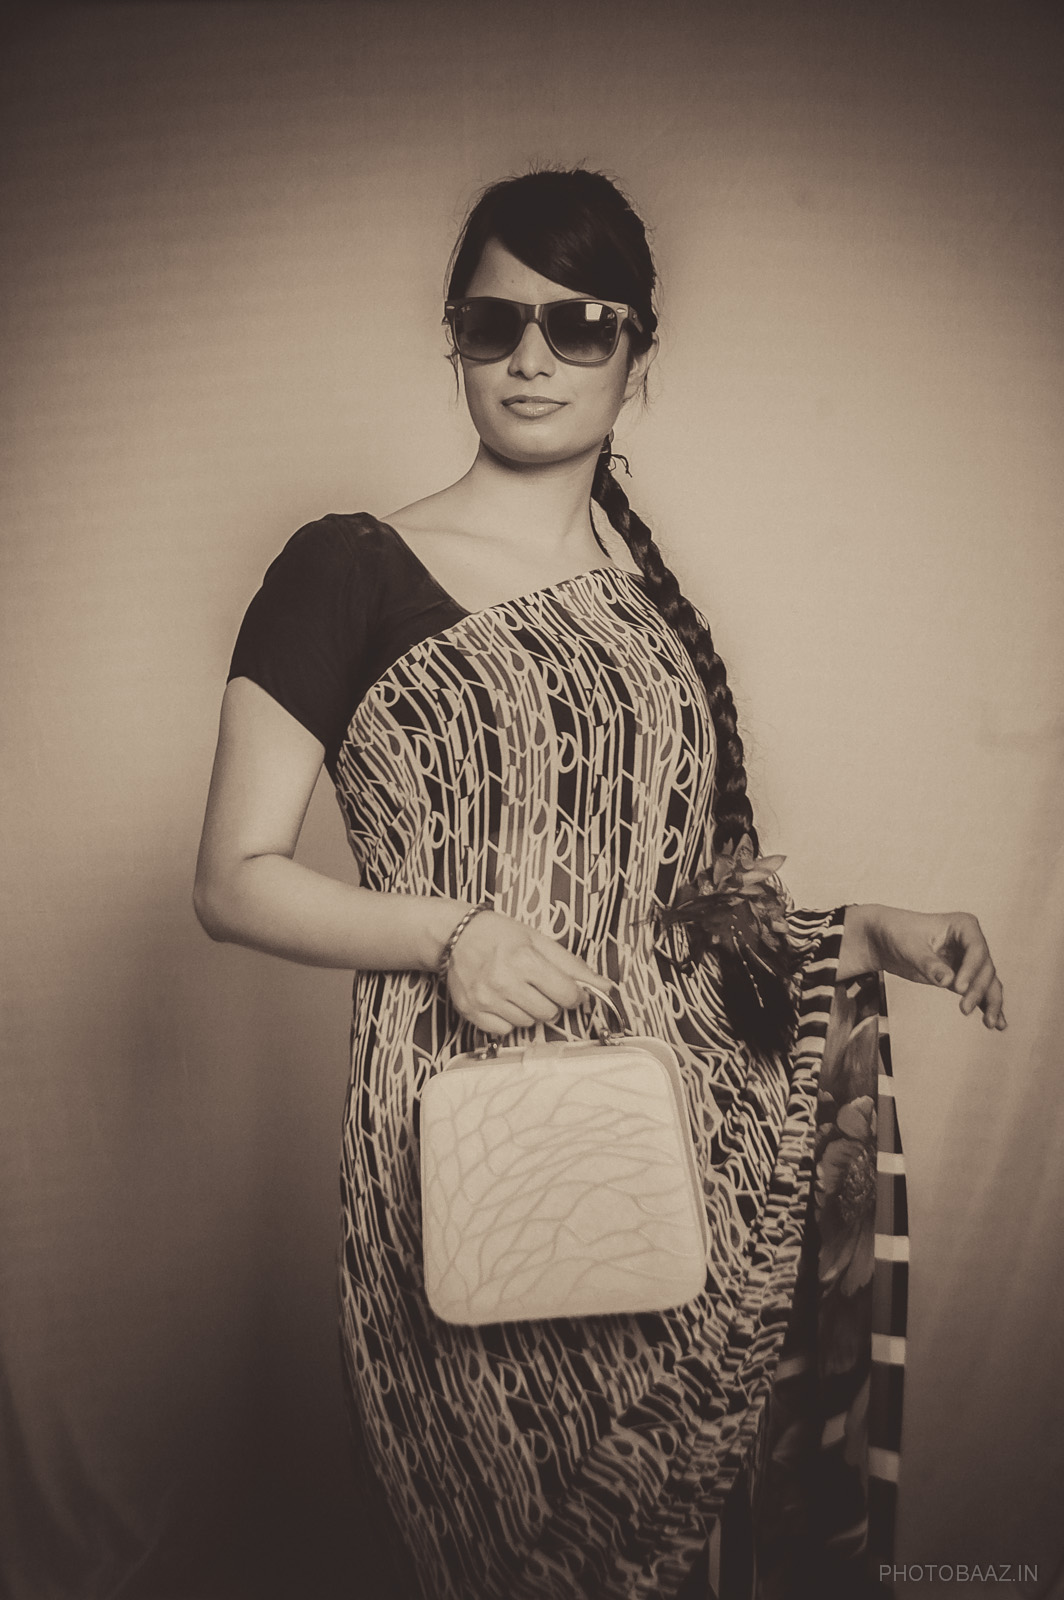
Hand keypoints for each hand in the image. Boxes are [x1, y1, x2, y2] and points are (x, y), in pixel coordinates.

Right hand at [443, 911, 601, 1035]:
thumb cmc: (499, 934)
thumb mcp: (538, 940)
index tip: (568, 989)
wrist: (454, 935)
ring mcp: (486, 999)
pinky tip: (502, 1000)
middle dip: (551, 1001)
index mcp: (525, 959)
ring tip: (517, 989)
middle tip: (538, 985)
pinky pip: (504, 1030)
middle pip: (549, 1012)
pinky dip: (508, 1019)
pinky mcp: (471, 1012)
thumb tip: (604, 986)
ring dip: (529, 1010)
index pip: (567, 994)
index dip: (573, 994)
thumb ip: (572, 965)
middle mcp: (504, 981)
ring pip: (528, 1023)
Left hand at [864, 905, 1006, 1029]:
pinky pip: (978, 991)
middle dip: (978, 990)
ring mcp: (967, 960)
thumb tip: (947, 981)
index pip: (976, 949)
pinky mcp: (961, 976)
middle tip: (965, 1009)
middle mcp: (970, 941)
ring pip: (986, 982)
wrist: (884, 939)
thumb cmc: (897, 933)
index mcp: (963, 925)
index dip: (971, 970)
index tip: (959, 988)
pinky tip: (997, 1023)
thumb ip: (929, 964)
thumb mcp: (910, 947)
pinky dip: (986, 1005)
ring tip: (990, 1023)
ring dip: (990, 1002)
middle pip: (984, 968)